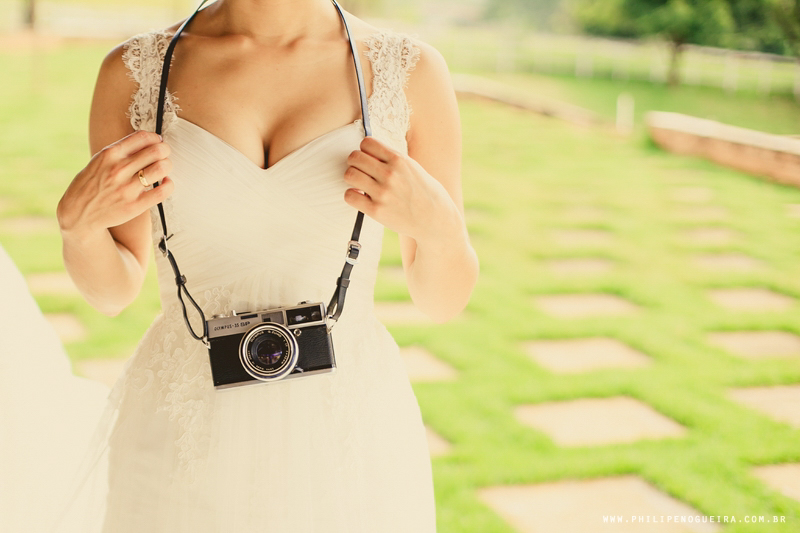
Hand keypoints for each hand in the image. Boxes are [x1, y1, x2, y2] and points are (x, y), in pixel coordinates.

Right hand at [57, 130, 173, 235]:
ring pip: (162, 168)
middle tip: (164, 155)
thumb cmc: (92, 184)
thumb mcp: (99, 161)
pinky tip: (164, 183)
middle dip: (165, 150)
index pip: (143, 137)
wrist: (79, 214)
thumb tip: (150, 140)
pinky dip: (169, 184)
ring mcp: (127, 188)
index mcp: (109, 154)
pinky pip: (162, 191)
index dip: (156, 138)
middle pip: (156, 151)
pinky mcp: (135, 205)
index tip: (157, 142)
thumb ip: (121, 151)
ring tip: (163, 169)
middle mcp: (118, 169)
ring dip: (167, 166)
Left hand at [343, 137, 459, 243]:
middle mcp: (390, 174)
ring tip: (361, 184)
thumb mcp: (413, 168)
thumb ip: (392, 159)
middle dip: (355, 163)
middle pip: (354, 157)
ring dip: (352, 178)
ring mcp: (382, 192)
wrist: (435, 219)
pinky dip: (352, 196)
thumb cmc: (424, 192)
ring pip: (349, 174)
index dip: (365, 151)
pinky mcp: (376, 210)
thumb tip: (368, 152)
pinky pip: (350, 196)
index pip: (366, 143)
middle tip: (362, 172)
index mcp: (399, 159)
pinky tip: (362, 198)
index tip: (369, 159)